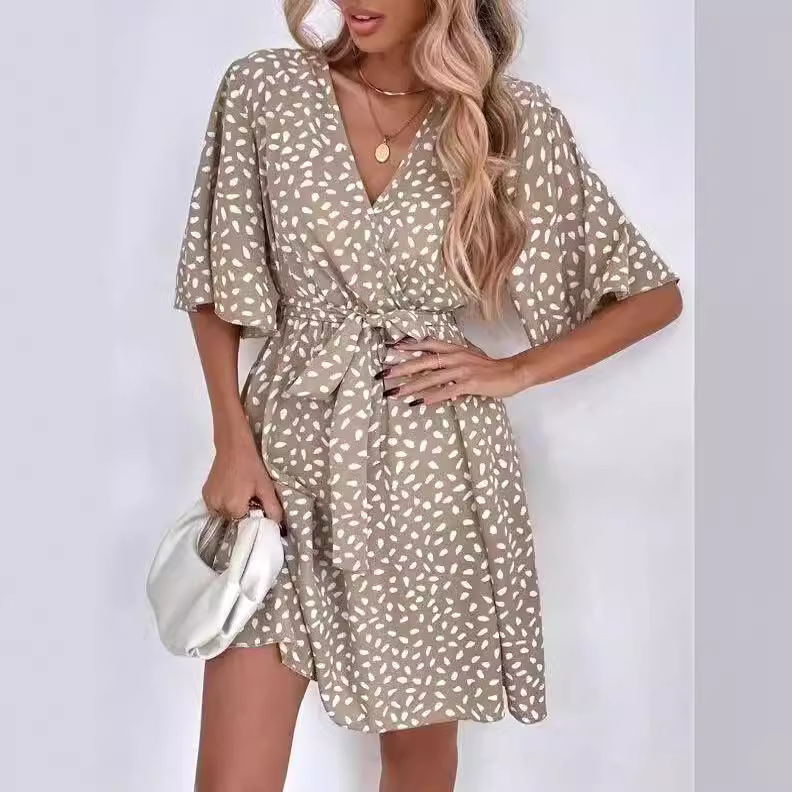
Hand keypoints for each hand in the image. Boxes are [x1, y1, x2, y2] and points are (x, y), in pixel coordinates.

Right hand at [202, 434, 283, 523]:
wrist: (233, 447)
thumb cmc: (251, 466)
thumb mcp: (265, 486)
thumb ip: (272, 507)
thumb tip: (278, 524)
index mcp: (233, 507)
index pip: (244, 523)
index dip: (252, 517)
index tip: (257, 507)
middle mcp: (218, 506)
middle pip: (232, 520)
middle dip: (241, 513)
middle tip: (249, 499)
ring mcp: (209, 500)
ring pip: (223, 514)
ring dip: (231, 509)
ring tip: (240, 494)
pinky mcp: (205, 494)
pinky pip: (214, 507)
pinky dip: (222, 504)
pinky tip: (230, 492)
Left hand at [379, 337, 527, 405]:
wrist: (512, 372)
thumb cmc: (488, 369)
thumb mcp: (466, 359)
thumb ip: (448, 362)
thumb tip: (430, 368)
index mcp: (454, 350)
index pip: (427, 345)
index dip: (409, 346)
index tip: (390, 349)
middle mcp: (455, 357)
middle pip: (423, 362)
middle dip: (401, 369)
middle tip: (384, 375)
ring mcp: (462, 370)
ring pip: (431, 378)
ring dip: (411, 386)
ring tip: (396, 393)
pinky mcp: (470, 383)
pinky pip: (448, 391)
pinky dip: (433, 397)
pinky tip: (420, 403)